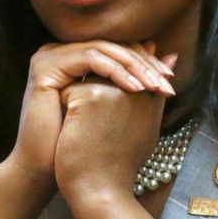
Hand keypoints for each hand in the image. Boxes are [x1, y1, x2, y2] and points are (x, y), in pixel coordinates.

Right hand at [3, 42, 174, 189]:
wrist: (45, 171)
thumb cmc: (81, 145)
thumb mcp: (118, 107)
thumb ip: (141, 79)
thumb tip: (172, 56)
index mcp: (73, 59)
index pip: (115, 50)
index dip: (145, 61)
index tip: (170, 80)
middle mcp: (60, 53)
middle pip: (110, 47)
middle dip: (143, 63)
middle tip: (167, 81)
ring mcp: (49, 57)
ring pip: (102, 49)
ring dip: (134, 66)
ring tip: (154, 86)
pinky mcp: (45, 66)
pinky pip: (89, 58)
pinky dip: (116, 71)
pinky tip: (135, 88)